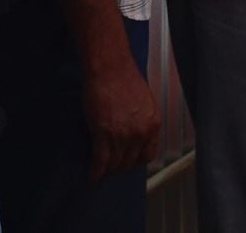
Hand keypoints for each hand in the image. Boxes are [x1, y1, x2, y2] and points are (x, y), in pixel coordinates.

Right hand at [84, 64, 159, 180]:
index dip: (135, 162)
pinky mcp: (103, 134)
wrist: (111, 69)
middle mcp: (140, 133)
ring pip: (114, 164)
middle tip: (110, 168)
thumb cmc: (125, 79)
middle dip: (119, 168)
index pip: (147, 155)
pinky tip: (92, 176)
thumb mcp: (144, 103)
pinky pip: (100, 161)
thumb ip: (141, 121)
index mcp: (153, 124)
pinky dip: (95, 171)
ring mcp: (122, 135)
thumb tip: (134, 136)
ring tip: (100, 172)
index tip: (128, 163)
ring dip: (106, 171)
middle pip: (130, 162)